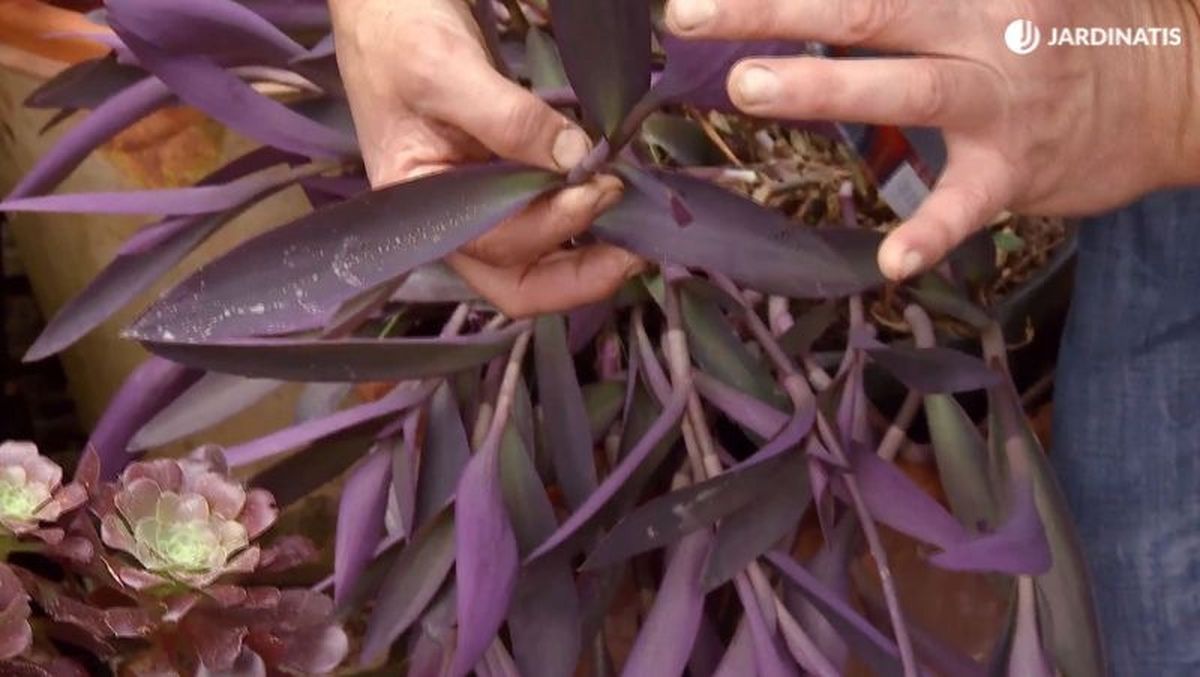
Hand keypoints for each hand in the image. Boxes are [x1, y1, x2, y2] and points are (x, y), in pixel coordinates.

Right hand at [330, 0, 642, 315]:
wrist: (382, 0)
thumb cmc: (396, 32)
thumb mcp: (446, 71)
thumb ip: (510, 120)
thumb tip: (577, 159)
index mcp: (420, 206)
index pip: (495, 248)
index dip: (554, 228)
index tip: (600, 185)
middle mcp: (449, 217)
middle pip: (517, 279)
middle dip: (578, 276)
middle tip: (635, 249)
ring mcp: (476, 199)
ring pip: (536, 257)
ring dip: (586, 251)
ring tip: (634, 226)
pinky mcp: (500, 175)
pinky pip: (543, 212)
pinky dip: (580, 214)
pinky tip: (611, 197)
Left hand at [665, 0, 1199, 278]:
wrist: (1179, 85)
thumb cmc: (1069, 26)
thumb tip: (829, 6)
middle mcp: (983, 26)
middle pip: (864, 8)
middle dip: (770, 10)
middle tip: (687, 13)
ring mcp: (1001, 100)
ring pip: (903, 87)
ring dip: (822, 86)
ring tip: (748, 86)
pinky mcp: (1016, 172)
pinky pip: (965, 206)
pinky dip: (930, 233)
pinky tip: (891, 261)